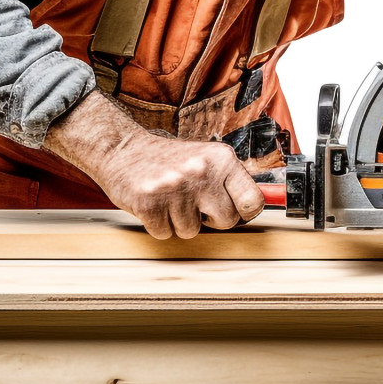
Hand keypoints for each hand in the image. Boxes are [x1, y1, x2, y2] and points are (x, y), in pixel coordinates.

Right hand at [44, 91, 264, 238]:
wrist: (123, 149)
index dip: (244, 211)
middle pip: (226, 222)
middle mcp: (201, 171)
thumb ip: (230, 181)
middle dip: (210, 219)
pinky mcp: (150, 204)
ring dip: (180, 221)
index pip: (253, 200)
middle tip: (193, 202)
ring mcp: (175, 188)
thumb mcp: (205, 158)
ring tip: (170, 199)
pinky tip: (155, 205)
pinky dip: (159, 225)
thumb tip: (259, 206)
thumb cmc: (168, 159)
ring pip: (192, 232)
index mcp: (221, 159)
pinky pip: (166, 234)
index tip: (235, 210)